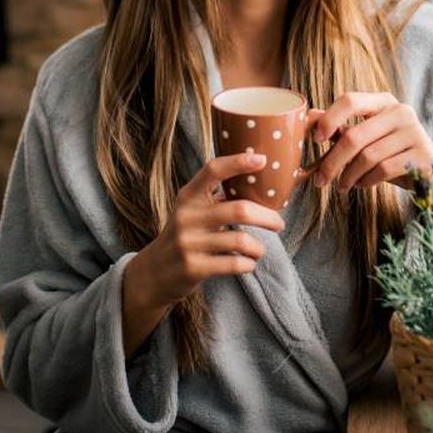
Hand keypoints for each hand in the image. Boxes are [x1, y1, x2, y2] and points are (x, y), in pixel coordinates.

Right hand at [128, 152, 286, 308]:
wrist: (154, 272)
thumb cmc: (184, 236)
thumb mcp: (191, 211)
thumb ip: (215, 198)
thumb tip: (257, 184)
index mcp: (188, 197)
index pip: (213, 170)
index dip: (238, 162)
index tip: (262, 159)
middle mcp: (186, 216)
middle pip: (239, 210)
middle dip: (267, 217)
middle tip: (278, 223)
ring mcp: (188, 243)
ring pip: (240, 241)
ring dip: (258, 247)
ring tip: (258, 250)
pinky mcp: (193, 268)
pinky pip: (234, 264)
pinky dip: (248, 264)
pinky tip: (247, 263)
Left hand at [309, 92, 432, 190]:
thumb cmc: (394, 156)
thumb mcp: (368, 140)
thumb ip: (342, 128)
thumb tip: (309, 117)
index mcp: (384, 101)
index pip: (350, 100)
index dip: (329, 119)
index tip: (315, 139)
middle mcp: (401, 111)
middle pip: (354, 135)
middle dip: (332, 161)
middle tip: (320, 181)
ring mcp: (415, 133)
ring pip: (367, 156)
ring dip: (348, 175)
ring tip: (342, 186)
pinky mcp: (423, 156)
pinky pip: (384, 169)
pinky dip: (366, 181)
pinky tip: (362, 185)